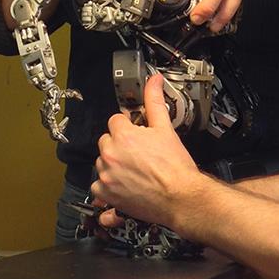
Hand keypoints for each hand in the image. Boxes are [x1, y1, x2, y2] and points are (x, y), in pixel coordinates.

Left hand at [92, 74, 201, 228]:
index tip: (137, 136)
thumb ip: (155, 102)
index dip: (128, 127)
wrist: (181, 197)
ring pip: (102, 163)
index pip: (115, 121)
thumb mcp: (166, 129)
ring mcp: (107, 175)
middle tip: (138, 154)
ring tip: (134, 171)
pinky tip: (124, 185)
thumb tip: (154, 81)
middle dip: (119, 145)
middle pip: (106, 141)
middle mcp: (111, 155)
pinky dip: (107, 187)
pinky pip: (97, 187)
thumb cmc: (175, 167)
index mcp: (123, 136)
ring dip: (113, 165)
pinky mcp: (106, 194)